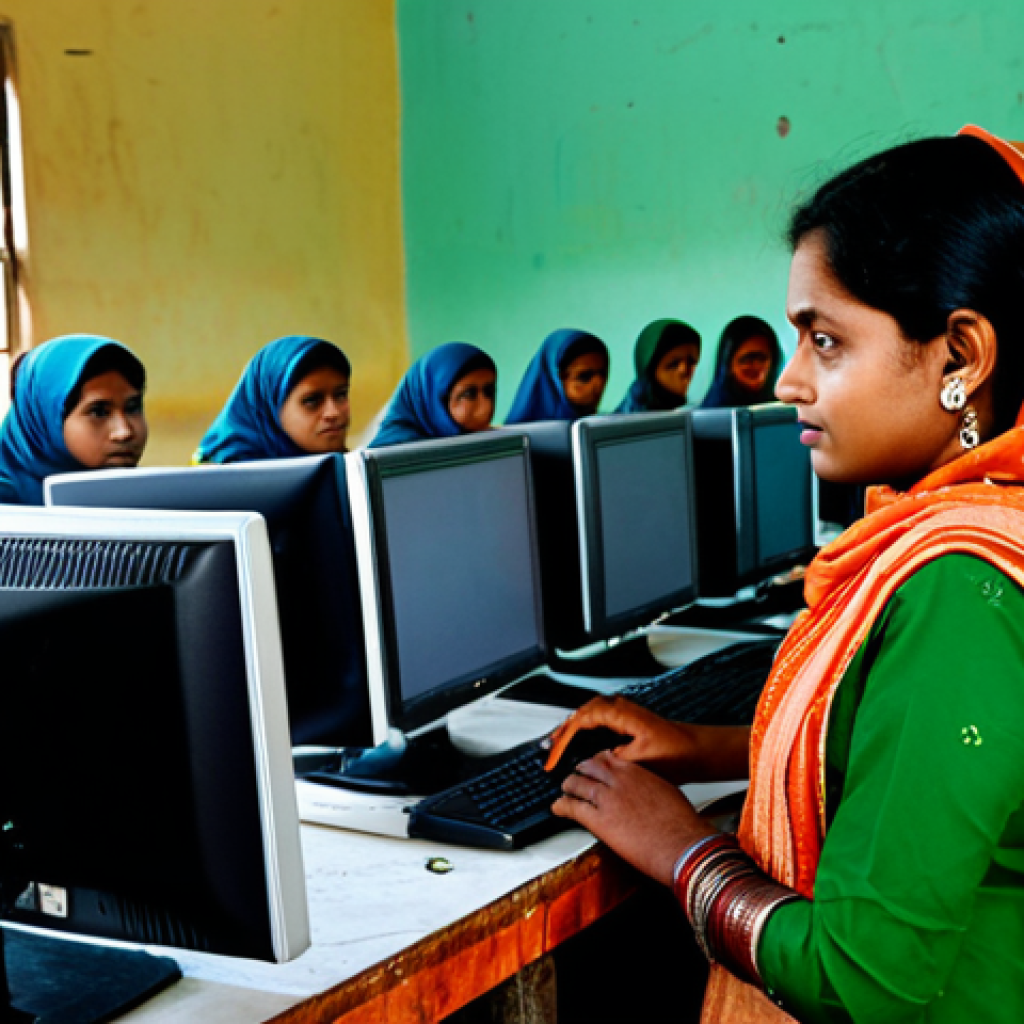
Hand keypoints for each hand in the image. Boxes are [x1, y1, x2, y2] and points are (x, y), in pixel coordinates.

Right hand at [544, 696, 699, 782]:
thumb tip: (590, 760)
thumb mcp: (639, 759)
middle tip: (547, 753)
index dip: (562, 741)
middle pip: (578, 715)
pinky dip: (582, 732)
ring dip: (570, 731)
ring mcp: (622, 712)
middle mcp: (619, 707)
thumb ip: (611, 758)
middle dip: (561, 734)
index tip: (553, 759)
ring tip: (556, 748)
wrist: (697, 752)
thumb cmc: (676, 754)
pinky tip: (579, 745)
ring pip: (586, 716)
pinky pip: (596, 721)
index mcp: (619, 712)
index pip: (579, 722)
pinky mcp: (626, 721)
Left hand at [552, 751, 716, 884]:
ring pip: (578, 784)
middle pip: (591, 767)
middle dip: (581, 770)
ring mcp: (607, 799)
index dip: (599, 762)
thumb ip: (650, 786)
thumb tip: (646, 791)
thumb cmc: (682, 824)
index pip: (609, 758)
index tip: (596, 765)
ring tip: (565, 788)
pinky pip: (573, 807)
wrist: (684, 845)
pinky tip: (557, 807)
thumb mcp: (667, 792)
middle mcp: (620, 780)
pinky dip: (561, 805)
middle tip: (577, 774)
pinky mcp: (599, 820)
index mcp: (637, 772)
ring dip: (569, 785)